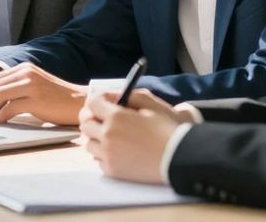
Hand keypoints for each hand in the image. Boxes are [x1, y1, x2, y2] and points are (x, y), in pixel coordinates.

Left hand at [0, 63, 85, 124]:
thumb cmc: (57, 99)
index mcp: (25, 68)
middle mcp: (27, 73)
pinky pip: (10, 108)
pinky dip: (1, 117)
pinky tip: (0, 123)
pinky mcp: (36, 100)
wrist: (79, 103)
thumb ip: (19, 87)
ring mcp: (31, 85)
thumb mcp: (36, 85)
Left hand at [78, 91, 193, 184]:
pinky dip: (104, 155)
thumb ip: (126, 96)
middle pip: (85, 125)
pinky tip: (119, 152)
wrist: (179, 156)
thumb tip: (111, 96)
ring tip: (114, 138)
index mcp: (116, 117)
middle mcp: (107, 135)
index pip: (93, 104)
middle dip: (94, 120)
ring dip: (98, 138)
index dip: (99, 102)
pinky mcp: (112, 170)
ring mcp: (108, 154)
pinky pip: (98, 160)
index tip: (105, 104)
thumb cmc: (166, 128)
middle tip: (105, 120)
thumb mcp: (149, 103)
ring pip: (89, 144)